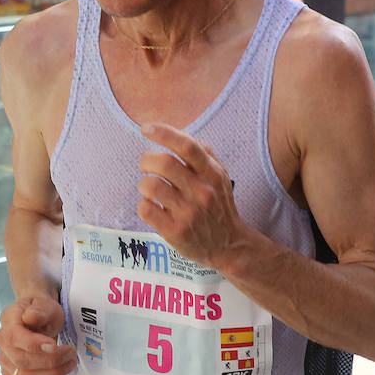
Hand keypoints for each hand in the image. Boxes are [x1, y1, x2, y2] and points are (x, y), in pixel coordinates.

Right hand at [0, 295, 75, 374]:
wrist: (38, 321)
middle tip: (71, 352)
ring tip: (69, 363)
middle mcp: (2, 343)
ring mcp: (5, 361)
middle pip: (22, 361)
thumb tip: (31, 317)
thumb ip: (40, 309)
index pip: (14, 337)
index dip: (34, 345)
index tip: (55, 346)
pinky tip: (59, 371)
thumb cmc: (42, 313)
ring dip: (52, 374)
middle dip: (52, 360)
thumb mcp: (46, 304)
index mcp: (8, 321)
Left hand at [136, 122, 244, 266]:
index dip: (164, 133)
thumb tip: (179, 134)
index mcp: (212, 174)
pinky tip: (152, 207)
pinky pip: (146, 209)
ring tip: (150, 188)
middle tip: (146, 165)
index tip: (146, 129)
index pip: (188, 146)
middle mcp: (202, 192)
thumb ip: (204, 155)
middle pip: (164, 163)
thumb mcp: (220, 178)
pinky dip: (143, 204)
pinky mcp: (175, 232)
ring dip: (143, 183)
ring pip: (151, 186)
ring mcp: (188, 213)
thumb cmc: (219, 206)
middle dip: (146, 159)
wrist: (230, 246)